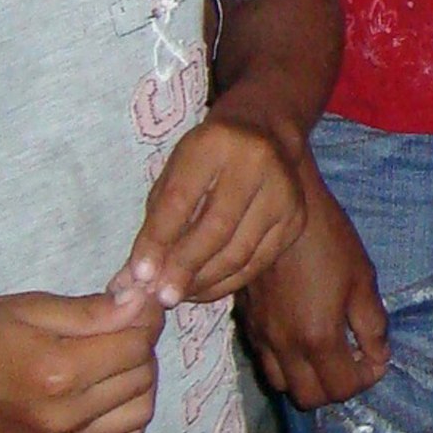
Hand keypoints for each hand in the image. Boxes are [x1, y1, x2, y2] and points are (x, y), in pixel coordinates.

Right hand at [0, 291, 164, 432]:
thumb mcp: (31, 306)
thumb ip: (92, 310)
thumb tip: (144, 302)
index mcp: (57, 372)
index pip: (137, 345)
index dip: (146, 317)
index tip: (138, 302)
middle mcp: (64, 416)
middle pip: (142, 378)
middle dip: (142, 346)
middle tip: (123, 327)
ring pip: (139, 414)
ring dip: (139, 383)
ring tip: (116, 361)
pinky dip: (125, 427)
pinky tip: (109, 402)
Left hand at [126, 108, 307, 306]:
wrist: (263, 135)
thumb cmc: (206, 158)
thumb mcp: (175, 173)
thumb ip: (156, 222)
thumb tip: (136, 277)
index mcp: (214, 142)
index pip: (180, 199)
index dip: (158, 240)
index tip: (139, 275)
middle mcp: (256, 163)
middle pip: (216, 229)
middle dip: (184, 268)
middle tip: (160, 297)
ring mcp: (283, 192)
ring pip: (240, 251)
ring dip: (204, 281)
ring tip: (178, 296)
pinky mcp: (295, 218)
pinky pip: (258, 262)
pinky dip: (228, 282)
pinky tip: (204, 289)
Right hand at [239, 166, 389, 409]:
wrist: (279, 206)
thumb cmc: (329, 238)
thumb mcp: (363, 279)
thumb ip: (372, 325)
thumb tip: (378, 356)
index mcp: (317, 337)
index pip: (342, 388)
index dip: (367, 378)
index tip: (376, 357)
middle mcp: (283, 346)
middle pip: (309, 398)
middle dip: (337, 387)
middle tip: (353, 360)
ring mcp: (260, 335)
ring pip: (282, 383)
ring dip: (307, 377)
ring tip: (325, 351)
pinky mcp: (246, 321)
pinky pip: (265, 359)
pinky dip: (286, 361)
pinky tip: (301, 335)